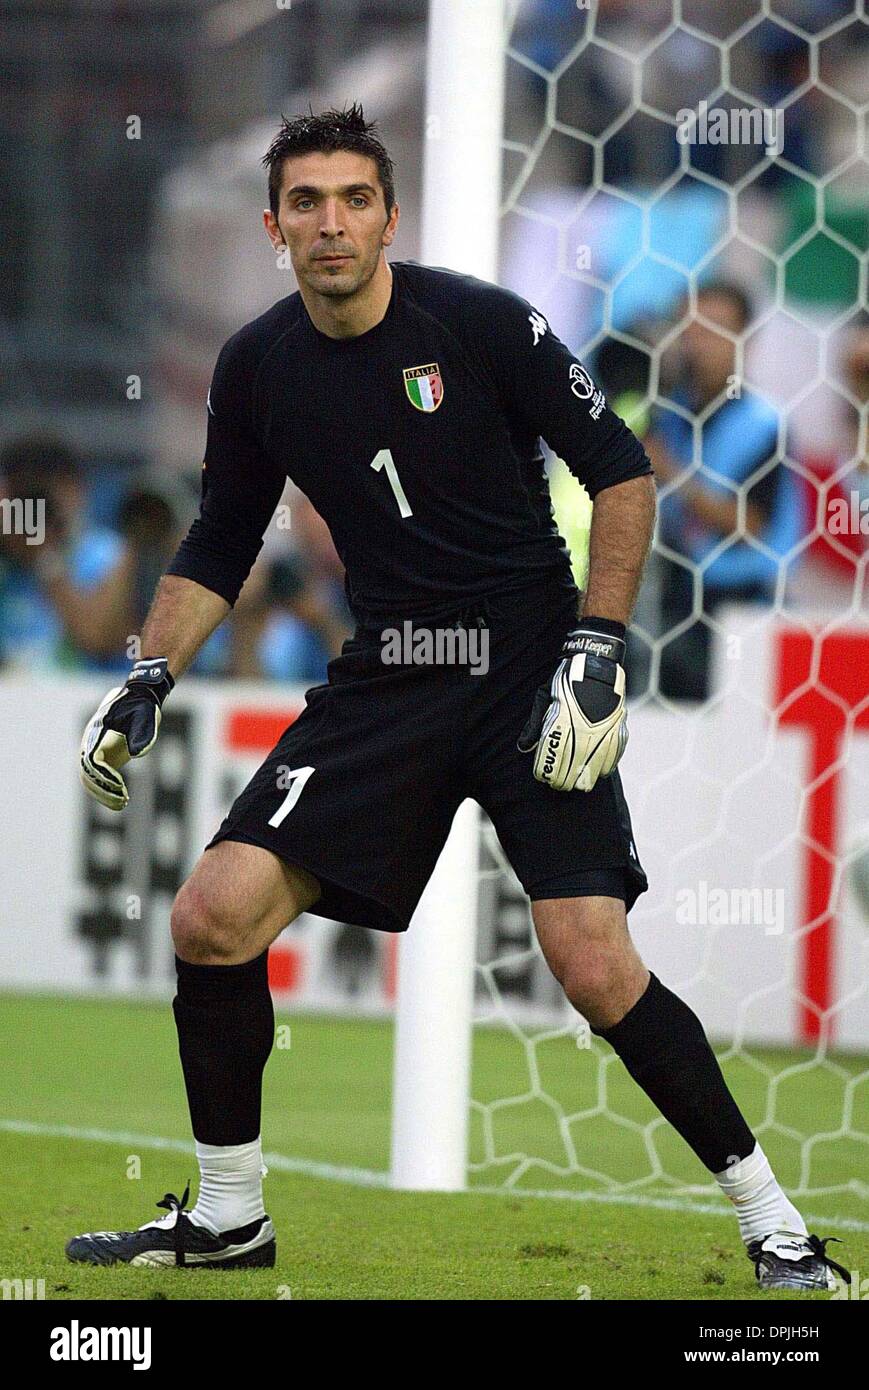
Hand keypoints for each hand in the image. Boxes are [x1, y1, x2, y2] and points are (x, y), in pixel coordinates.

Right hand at [80, 658, 173, 810]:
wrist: (140, 696)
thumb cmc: (143, 706)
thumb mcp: (146, 717)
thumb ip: (141, 734)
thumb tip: (136, 753)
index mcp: (98, 732)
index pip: (92, 761)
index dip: (104, 776)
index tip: (120, 786)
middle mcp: (91, 742)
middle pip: (87, 774)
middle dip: (103, 791)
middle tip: (123, 801)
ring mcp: (94, 749)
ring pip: (90, 779)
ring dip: (103, 794)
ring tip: (123, 804)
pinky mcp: (103, 756)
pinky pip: (98, 778)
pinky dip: (107, 790)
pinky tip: (123, 800)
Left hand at [518, 623, 627, 791]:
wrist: (596, 663)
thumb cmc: (565, 680)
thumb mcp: (544, 698)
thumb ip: (534, 725)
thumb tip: (524, 747)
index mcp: (561, 725)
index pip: (552, 761)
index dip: (547, 774)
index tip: (544, 778)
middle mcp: (582, 732)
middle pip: (572, 770)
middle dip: (563, 782)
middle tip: (559, 785)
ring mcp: (602, 733)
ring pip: (594, 770)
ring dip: (584, 779)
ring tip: (578, 784)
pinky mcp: (618, 730)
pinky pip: (613, 758)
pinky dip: (605, 768)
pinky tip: (598, 772)